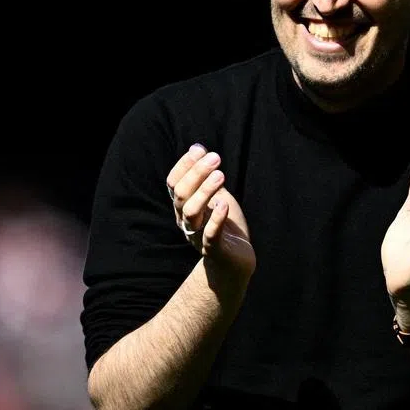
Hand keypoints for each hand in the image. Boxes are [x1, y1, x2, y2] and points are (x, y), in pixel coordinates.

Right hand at [166, 144, 256, 281]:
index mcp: (183, 207)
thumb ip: (206, 177)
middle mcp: (185, 220)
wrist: (236, 262)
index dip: (184, 165)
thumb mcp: (216, 196)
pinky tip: (224, 204)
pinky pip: (209, 235)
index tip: (200, 150)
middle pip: (180, 194)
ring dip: (204, 191)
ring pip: (191, 212)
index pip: (173, 183)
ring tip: (221, 175)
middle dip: (196, 173)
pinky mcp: (214, 250)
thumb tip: (198, 147)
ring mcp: (198, 235)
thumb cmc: (225, 226)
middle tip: (216, 158)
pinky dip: (216, 219)